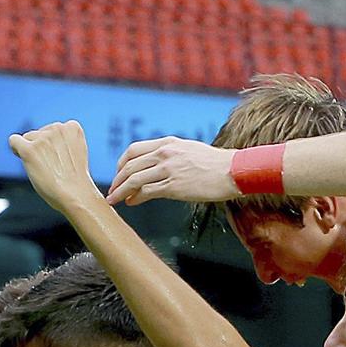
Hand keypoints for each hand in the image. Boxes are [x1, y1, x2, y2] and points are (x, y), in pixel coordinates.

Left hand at [9, 122, 101, 208]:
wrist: (75, 194)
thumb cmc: (75, 180)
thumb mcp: (75, 153)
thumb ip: (63, 142)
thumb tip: (43, 141)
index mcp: (72, 127)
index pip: (53, 129)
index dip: (52, 144)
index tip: (59, 158)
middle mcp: (57, 128)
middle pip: (39, 133)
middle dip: (41, 147)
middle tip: (52, 166)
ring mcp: (43, 139)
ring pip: (28, 138)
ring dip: (32, 151)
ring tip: (44, 168)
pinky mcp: (30, 150)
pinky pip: (14, 141)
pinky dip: (16, 149)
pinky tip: (23, 158)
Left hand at [109, 136, 238, 205]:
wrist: (233, 171)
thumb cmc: (215, 163)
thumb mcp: (189, 150)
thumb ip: (171, 155)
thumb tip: (158, 166)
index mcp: (167, 143)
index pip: (134, 150)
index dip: (122, 163)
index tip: (119, 173)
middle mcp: (164, 154)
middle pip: (130, 166)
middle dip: (117, 180)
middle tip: (112, 190)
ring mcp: (168, 170)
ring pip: (134, 180)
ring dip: (120, 191)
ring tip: (114, 200)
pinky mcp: (173, 186)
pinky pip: (146, 192)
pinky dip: (135, 198)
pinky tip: (131, 203)